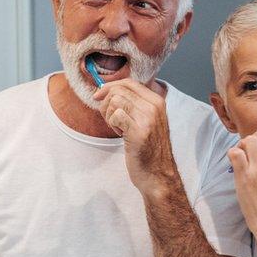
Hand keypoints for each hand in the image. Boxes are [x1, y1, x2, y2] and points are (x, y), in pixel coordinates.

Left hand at [93, 80, 177, 195]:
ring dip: (109, 115)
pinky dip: (113, 124)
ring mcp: (148, 118)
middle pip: (119, 90)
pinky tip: (121, 135)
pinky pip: (115, 116)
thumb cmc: (147, 148)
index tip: (98, 96)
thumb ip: (132, 104)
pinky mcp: (139, 131)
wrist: (157, 174)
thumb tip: (106, 90)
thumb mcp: (145, 120)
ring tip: (119, 128)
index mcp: (157, 101)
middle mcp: (154, 106)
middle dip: (106, 103)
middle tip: (111, 120)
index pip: (129, 82)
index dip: (109, 86)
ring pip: (115, 101)